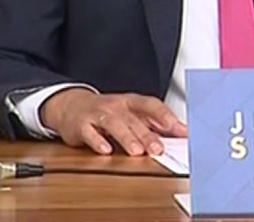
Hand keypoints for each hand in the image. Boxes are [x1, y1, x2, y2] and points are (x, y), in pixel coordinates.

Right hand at [41, 89, 186, 155]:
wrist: (71, 106)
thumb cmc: (108, 112)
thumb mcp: (131, 114)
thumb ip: (155, 124)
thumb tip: (182, 133)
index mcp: (131, 102)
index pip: (151, 105)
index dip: (165, 116)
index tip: (179, 130)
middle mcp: (116, 106)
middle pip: (133, 119)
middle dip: (147, 135)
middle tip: (158, 149)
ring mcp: (98, 114)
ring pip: (113, 124)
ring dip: (126, 137)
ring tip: (136, 151)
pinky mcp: (81, 125)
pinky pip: (89, 132)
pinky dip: (97, 141)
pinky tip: (106, 151)